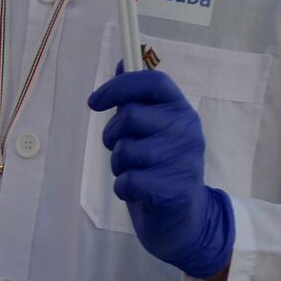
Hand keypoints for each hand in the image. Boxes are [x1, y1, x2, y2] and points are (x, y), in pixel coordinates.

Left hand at [86, 67, 233, 279]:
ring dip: (119, 165)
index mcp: (181, 110)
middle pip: (130, 117)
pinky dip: (124, 188)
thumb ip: (136, 99)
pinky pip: (127, 180)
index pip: (153, 81)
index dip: (119, 85)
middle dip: (113, 135)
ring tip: (136, 172)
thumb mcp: (150, 129)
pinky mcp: (172, 189)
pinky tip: (140, 192)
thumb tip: (123, 60)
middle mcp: (187, 130)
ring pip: (125, 151)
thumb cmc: (160, 168)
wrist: (183, 219)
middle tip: (122, 149)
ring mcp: (183, 160)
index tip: (94, 102)